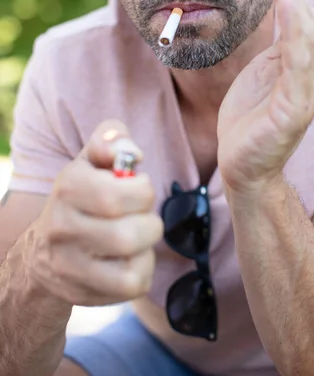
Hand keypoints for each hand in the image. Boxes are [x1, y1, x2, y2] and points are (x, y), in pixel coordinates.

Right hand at [25, 121, 163, 306]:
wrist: (45, 249)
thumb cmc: (83, 195)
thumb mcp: (92, 159)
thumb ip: (111, 139)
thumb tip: (131, 152)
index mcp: (68, 187)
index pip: (116, 196)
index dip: (143, 191)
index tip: (139, 187)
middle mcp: (61, 227)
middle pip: (128, 236)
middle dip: (149, 223)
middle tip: (140, 216)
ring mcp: (68, 266)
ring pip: (131, 267)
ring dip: (146, 248)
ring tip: (136, 237)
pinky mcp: (81, 293)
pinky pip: (131, 287)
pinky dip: (142, 271)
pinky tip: (129, 259)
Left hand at [217, 0, 313, 193]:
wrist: (243, 163)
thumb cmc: (252, 115)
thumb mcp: (264, 68)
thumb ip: (280, 40)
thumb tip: (293, 4)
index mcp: (306, 62)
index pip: (297, 13)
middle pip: (303, 18)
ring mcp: (308, 91)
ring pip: (305, 37)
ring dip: (291, 1)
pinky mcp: (296, 108)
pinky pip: (298, 66)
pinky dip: (297, 35)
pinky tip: (289, 8)